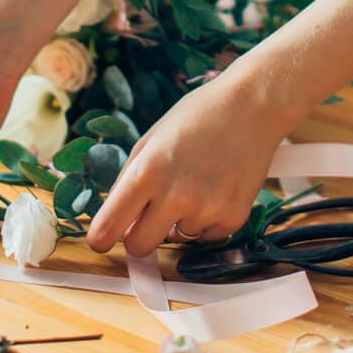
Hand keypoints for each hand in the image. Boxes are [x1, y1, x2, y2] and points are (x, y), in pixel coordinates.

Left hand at [85, 76, 294, 256]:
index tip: (101, 239)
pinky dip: (207, 219)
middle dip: (139, 235)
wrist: (252, 106)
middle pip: (140, 247)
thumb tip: (115, 222)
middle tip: (149, 215)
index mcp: (147, 172)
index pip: (108, 229)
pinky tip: (216, 187)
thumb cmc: (198, 116)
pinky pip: (206, 236)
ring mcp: (207, 210)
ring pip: (176, 239)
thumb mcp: (151, 140)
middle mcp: (175, 196)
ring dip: (179, 220)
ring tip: (196, 182)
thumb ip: (128, 182)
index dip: (100, 238)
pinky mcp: (233, 218)